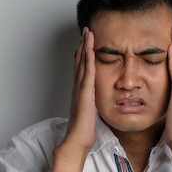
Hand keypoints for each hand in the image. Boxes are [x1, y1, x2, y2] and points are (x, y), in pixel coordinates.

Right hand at [65, 27, 96, 151]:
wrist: (76, 140)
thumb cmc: (83, 131)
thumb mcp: (89, 114)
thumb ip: (91, 105)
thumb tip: (94, 104)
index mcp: (79, 92)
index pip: (80, 68)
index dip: (83, 54)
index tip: (86, 43)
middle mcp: (77, 87)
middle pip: (79, 61)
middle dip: (83, 45)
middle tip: (86, 31)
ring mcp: (80, 89)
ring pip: (82, 63)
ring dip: (85, 46)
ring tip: (88, 33)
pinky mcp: (85, 92)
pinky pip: (87, 72)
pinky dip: (88, 59)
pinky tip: (90, 48)